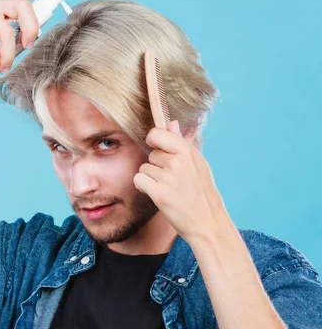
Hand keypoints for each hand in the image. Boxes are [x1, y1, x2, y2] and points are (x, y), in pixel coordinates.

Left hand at [132, 120, 232, 242]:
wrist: (208, 223)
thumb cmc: (203, 194)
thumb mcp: (198, 164)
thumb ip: (182, 143)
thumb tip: (171, 123)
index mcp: (188, 152)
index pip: (157, 133)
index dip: (154, 142)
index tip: (159, 150)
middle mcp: (178, 162)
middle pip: (151, 154)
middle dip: (157, 166)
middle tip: (172, 180)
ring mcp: (169, 177)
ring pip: (144, 168)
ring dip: (151, 178)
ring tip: (168, 189)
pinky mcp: (159, 193)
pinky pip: (139, 180)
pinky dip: (144, 187)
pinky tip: (157, 194)